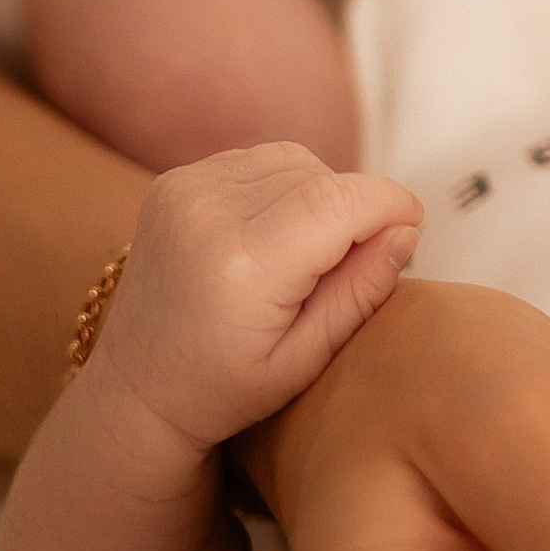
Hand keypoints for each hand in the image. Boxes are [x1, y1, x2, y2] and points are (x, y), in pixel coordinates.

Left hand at [102, 144, 422, 460]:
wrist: (134, 390)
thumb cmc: (222, 390)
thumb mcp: (303, 362)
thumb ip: (358, 293)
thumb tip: (407, 230)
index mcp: (241, 267)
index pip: (338, 200)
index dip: (388, 202)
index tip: (414, 223)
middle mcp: (205, 214)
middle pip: (318, 175)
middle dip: (354, 207)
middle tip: (353, 262)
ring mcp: (182, 190)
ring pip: (289, 160)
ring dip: (318, 192)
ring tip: (308, 252)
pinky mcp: (171, 182)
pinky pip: (253, 161)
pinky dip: (279, 187)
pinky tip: (272, 235)